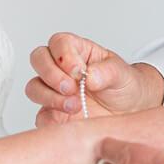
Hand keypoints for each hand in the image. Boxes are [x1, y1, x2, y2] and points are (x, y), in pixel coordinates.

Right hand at [25, 32, 161, 125]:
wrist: (128, 112)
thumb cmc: (123, 86)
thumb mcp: (122, 74)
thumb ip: (108, 71)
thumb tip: (91, 76)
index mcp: (77, 51)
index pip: (59, 42)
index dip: (64, 55)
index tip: (79, 70)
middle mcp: (60, 69)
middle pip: (38, 59)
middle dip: (51, 74)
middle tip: (71, 87)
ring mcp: (54, 91)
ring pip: (34, 88)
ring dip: (50, 97)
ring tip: (75, 106)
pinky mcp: (52, 113)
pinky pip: (40, 116)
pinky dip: (50, 119)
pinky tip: (69, 120)